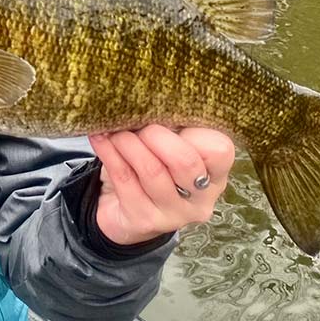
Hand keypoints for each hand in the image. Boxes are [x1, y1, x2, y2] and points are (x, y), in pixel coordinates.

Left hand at [88, 125, 234, 245]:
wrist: (125, 212)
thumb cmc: (154, 167)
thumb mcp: (170, 148)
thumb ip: (170, 128)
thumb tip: (145, 100)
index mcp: (216, 175)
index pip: (218, 150)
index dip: (192, 130)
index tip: (166, 117)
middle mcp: (201, 199)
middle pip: (185, 161)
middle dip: (155, 136)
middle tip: (136, 124)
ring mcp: (174, 214)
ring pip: (152, 170)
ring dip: (128, 143)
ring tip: (114, 130)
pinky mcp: (145, 220)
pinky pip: (125, 179)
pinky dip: (109, 153)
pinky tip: (100, 139)